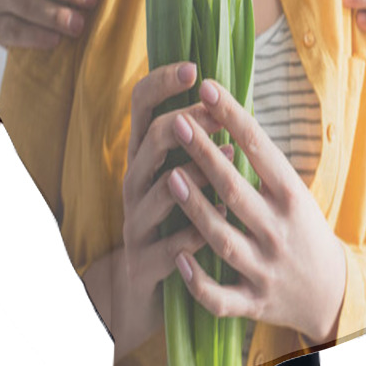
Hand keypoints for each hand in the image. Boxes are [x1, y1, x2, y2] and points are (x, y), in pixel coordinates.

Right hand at [119, 62, 231, 351]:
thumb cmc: (177, 224)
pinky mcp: (143, 263)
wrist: (149, 296)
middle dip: (187, 124)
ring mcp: (135, 223)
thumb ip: (200, 144)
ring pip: (159, 189)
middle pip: (150, 140)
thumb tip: (231, 101)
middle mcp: (135, 184)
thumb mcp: (184, 179)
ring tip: (231, 161)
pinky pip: (169, 245)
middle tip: (220, 116)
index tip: (193, 69)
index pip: (141, 107)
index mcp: (146, 158)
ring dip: (197, 174)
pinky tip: (220, 225)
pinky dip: (195, 234)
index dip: (162, 83)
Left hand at [167, 79, 347, 345]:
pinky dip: (199, 281)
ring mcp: (265, 268)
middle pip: (235, 189)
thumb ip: (264, 163)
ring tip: (170, 177)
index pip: (262, 149)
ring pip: (222, 238)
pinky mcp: (254, 301)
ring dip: (195, 208)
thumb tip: (228, 112)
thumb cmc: (302, 229)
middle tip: (176, 121)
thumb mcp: (295, 192)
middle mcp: (279, 230)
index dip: (233, 117)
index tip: (207, 86)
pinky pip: (221, 296)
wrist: (330, 292)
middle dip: (204, 154)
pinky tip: (179, 258)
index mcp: (292, 197)